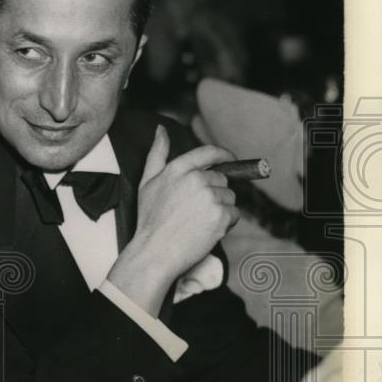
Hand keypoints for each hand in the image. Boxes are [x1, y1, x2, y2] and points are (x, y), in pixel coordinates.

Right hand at [109, 126, 237, 312]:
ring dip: (221, 208)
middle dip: (215, 192)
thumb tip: (160, 130)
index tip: (230, 159)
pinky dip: (226, 223)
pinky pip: (234, 214)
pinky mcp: (221, 215)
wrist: (155, 251)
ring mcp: (210, 197)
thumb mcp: (147, 182)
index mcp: (178, 169)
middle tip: (197, 210)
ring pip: (230, 197)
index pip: (209, 153)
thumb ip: (156, 153)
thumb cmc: (149, 219)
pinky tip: (207, 230)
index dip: (223, 155)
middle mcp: (196, 179)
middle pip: (222, 179)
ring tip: (200, 221)